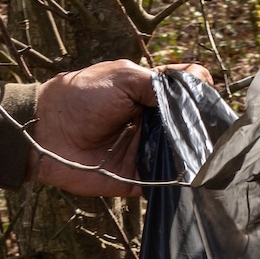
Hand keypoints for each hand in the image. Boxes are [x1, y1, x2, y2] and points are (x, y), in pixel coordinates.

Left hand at [27, 59, 214, 195]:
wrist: (47, 134)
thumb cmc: (81, 97)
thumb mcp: (122, 77)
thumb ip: (158, 84)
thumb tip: (193, 96)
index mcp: (149, 95)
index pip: (187, 92)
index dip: (200, 93)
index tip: (205, 98)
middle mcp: (153, 122)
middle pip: (190, 124)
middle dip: (202, 127)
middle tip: (213, 130)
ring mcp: (146, 150)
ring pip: (182, 153)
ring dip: (194, 154)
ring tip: (207, 153)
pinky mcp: (138, 177)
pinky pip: (164, 181)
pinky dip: (177, 181)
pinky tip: (192, 176)